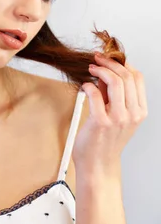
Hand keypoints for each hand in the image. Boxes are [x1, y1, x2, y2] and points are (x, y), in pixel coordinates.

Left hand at [73, 53, 147, 175]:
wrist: (98, 164)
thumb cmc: (105, 140)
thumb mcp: (116, 115)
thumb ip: (112, 94)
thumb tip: (106, 73)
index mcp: (139, 111)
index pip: (137, 78)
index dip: (122, 64)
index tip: (109, 58)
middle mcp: (132, 114)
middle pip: (127, 77)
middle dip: (110, 63)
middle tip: (97, 59)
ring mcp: (118, 118)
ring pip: (115, 82)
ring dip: (101, 70)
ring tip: (91, 69)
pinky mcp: (101, 122)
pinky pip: (95, 94)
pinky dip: (88, 86)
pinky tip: (84, 86)